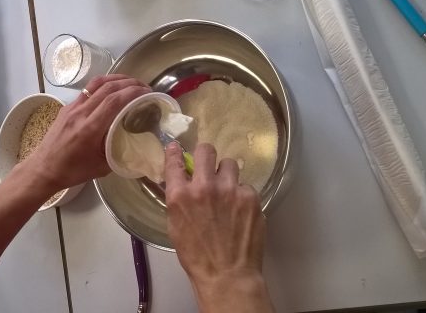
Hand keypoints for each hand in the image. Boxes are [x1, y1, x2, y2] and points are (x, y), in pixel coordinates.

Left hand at [23, 74, 149, 190]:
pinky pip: (87, 90)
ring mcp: (72, 108)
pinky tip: (111, 91)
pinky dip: (103, 86)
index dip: (133, 92)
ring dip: (115, 79)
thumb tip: (135, 143)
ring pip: (96, 84)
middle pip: (107, 87)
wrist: (43, 169)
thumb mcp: (102, 167)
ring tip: (130, 83)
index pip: (114, 100)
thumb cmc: (72, 171)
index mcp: (90, 128)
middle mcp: (80, 113)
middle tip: (143, 86)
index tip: (147, 92)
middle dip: (128, 82)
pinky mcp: (67, 108)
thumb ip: (118, 151)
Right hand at [164, 143, 272, 312]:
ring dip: (227, 175)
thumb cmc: (197, 256)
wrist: (227, 275)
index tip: (177, 149)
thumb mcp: (175, 226)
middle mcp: (204, 187)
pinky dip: (242, 195)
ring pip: (229, 164)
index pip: (175, 161)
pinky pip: (246, 186)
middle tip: (209, 166)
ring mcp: (230, 190)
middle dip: (206, 156)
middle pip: (206, 150)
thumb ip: (178, 200)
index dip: (175, 152)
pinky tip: (240, 212)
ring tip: (228, 192)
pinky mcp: (251, 197)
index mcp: (180, 196)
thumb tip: (181, 183)